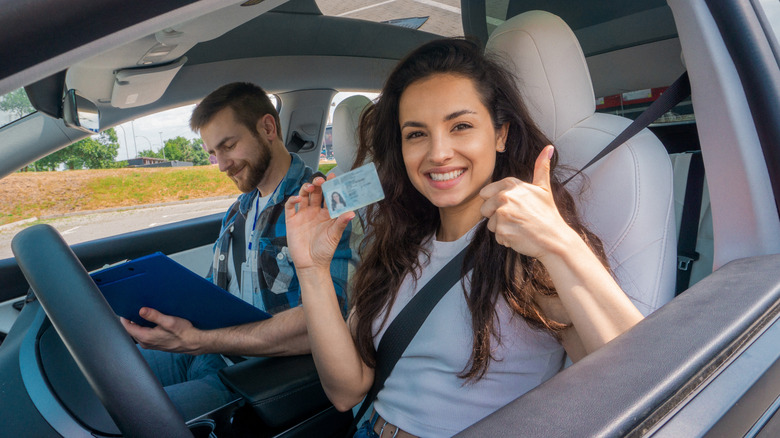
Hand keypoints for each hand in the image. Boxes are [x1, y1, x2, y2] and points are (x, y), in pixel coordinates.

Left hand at [120, 307, 202, 353]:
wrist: (193, 342)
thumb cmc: (183, 333)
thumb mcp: (169, 321)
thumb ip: (154, 316)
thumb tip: (141, 310)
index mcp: (146, 337)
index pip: (127, 327)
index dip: (125, 316)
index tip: (127, 307)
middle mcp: (145, 342)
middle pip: (131, 329)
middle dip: (131, 319)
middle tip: (135, 307)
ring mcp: (150, 344)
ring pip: (137, 332)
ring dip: (138, 323)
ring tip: (144, 313)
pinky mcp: (155, 343)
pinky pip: (144, 334)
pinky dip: (144, 327)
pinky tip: (152, 321)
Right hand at [284, 175, 354, 272]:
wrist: (311, 264)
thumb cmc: (325, 251)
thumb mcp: (334, 236)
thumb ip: (341, 223)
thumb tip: (352, 212)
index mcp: (327, 214)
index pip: (329, 196)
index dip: (331, 186)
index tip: (334, 177)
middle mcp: (315, 211)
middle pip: (316, 193)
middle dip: (318, 184)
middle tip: (321, 180)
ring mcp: (303, 215)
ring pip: (303, 196)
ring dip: (306, 188)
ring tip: (310, 187)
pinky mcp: (292, 220)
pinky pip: (290, 207)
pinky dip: (292, 200)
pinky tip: (298, 199)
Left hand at [479, 145, 576, 260]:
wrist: (555, 239)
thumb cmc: (548, 215)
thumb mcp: (544, 188)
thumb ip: (541, 168)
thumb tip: (548, 148)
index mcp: (511, 184)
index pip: (485, 193)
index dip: (496, 202)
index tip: (513, 206)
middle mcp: (505, 196)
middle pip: (484, 209)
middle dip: (496, 216)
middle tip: (517, 218)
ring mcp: (503, 213)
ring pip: (490, 224)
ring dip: (502, 228)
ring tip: (520, 227)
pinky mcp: (502, 230)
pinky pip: (497, 236)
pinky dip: (507, 239)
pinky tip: (520, 235)